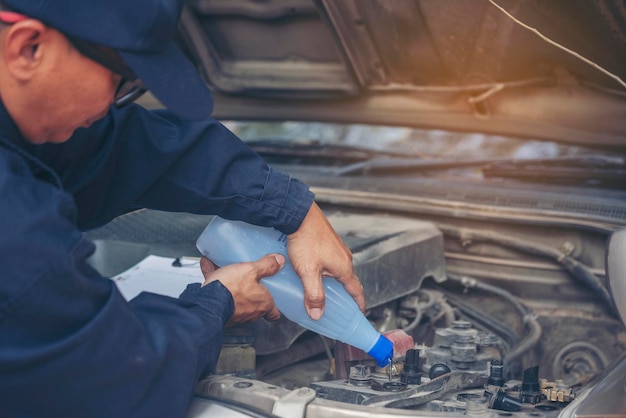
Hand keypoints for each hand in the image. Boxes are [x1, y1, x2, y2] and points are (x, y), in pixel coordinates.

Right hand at [200, 254, 283, 323]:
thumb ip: (266, 265)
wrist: (206, 303)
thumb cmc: (230, 290)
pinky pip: (219, 294)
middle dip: (253, 291)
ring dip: (233, 286)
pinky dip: (215, 282)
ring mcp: (235, 313)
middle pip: (256, 303)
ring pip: (236, 297)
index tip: (275, 296)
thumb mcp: (251, 270)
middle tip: (252, 279)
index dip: (275, 306)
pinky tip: (209, 267)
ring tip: (228, 270)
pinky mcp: (220, 310)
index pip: (274, 313)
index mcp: (263, 304)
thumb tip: (279, 261)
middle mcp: (250, 312)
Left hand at [287, 202, 365, 319]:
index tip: (359, 312)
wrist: (299, 215)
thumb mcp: (308, 272)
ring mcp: (337, 248)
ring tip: (321, 290)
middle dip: (344, 294)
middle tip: (337, 305)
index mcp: (344, 267)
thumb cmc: (306, 239)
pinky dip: (326, 270)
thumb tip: (317, 313)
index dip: (359, 303)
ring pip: (338, 270)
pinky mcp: (328, 242)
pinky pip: (331, 260)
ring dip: (333, 281)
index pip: (357, 290)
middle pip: (347, 281)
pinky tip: (313, 271)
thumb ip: (313, 294)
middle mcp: (344, 257)